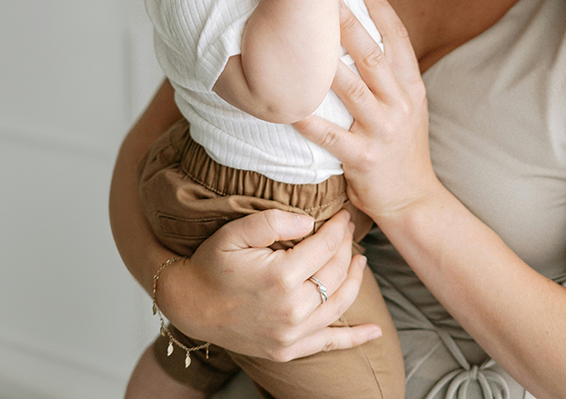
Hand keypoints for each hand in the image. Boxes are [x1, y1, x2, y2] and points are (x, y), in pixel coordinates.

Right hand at [156, 209, 381, 361]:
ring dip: (354, 280)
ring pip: (339, 304)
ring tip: (359, 261)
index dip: (338, 228)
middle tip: (348, 231)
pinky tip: (374, 331)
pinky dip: (355, 339)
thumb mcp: (235, 232)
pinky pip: (330, 343)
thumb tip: (311, 222)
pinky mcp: (288, 350)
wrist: (190, 305)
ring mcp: (291, 334)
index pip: (325, 246)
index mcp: (281, 277)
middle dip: (347, 248)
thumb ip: (274, 220)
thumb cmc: (212, 264)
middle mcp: (292, 309)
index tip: (343, 215)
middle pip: (335, 273)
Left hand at [294, 0, 447, 224]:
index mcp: (411, 88)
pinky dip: (308, 119)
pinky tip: (288, 105)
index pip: (398, 38)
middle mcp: (400, 104)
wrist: (414, 199)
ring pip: (351, 89)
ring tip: (301, 38)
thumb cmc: (401, 149)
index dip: (380, 7)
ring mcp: (383, 130)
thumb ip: (390, 77)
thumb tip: (362, 38)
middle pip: (371, 55)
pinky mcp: (363, 157)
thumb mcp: (409, 107)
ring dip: (325, 62)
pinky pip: (330, 135)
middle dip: (347, 23)